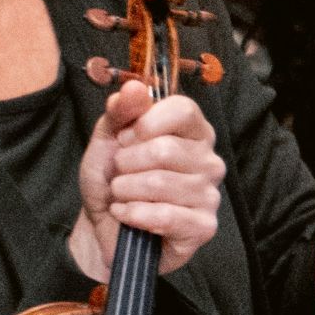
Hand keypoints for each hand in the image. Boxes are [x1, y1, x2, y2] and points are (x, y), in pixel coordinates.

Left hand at [66, 75, 222, 281]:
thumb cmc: (112, 179)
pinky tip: (128, 216)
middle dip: (126, 164)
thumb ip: (120, 111)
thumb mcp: (107, 139)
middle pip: (165, 149)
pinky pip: (164, 216)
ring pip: (159, 183)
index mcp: (194, 132)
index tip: (125, 139)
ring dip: (125, 192)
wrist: (104, 226)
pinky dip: (134, 215)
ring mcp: (210, 194)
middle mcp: (209, 160)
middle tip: (120, 174)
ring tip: (123, 196)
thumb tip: (134, 88)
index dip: (145, 123)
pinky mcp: (204, 226)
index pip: (183, 109)